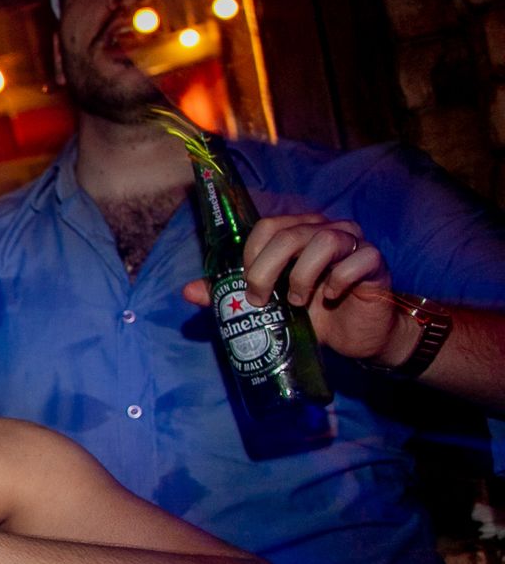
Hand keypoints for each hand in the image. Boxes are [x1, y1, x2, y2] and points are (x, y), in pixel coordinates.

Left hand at [182, 213, 405, 362]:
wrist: (357, 338)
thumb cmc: (314, 316)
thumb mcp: (269, 307)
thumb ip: (232, 296)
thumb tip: (187, 291)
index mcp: (297, 234)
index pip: (267, 226)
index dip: (252, 254)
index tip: (247, 285)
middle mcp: (325, 230)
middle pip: (289, 234)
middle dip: (266, 269)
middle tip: (262, 300)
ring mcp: (353, 243)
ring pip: (324, 240)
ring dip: (303, 275)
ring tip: (298, 302)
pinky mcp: (376, 262)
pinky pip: (359, 258)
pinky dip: (340, 280)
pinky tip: (333, 296)